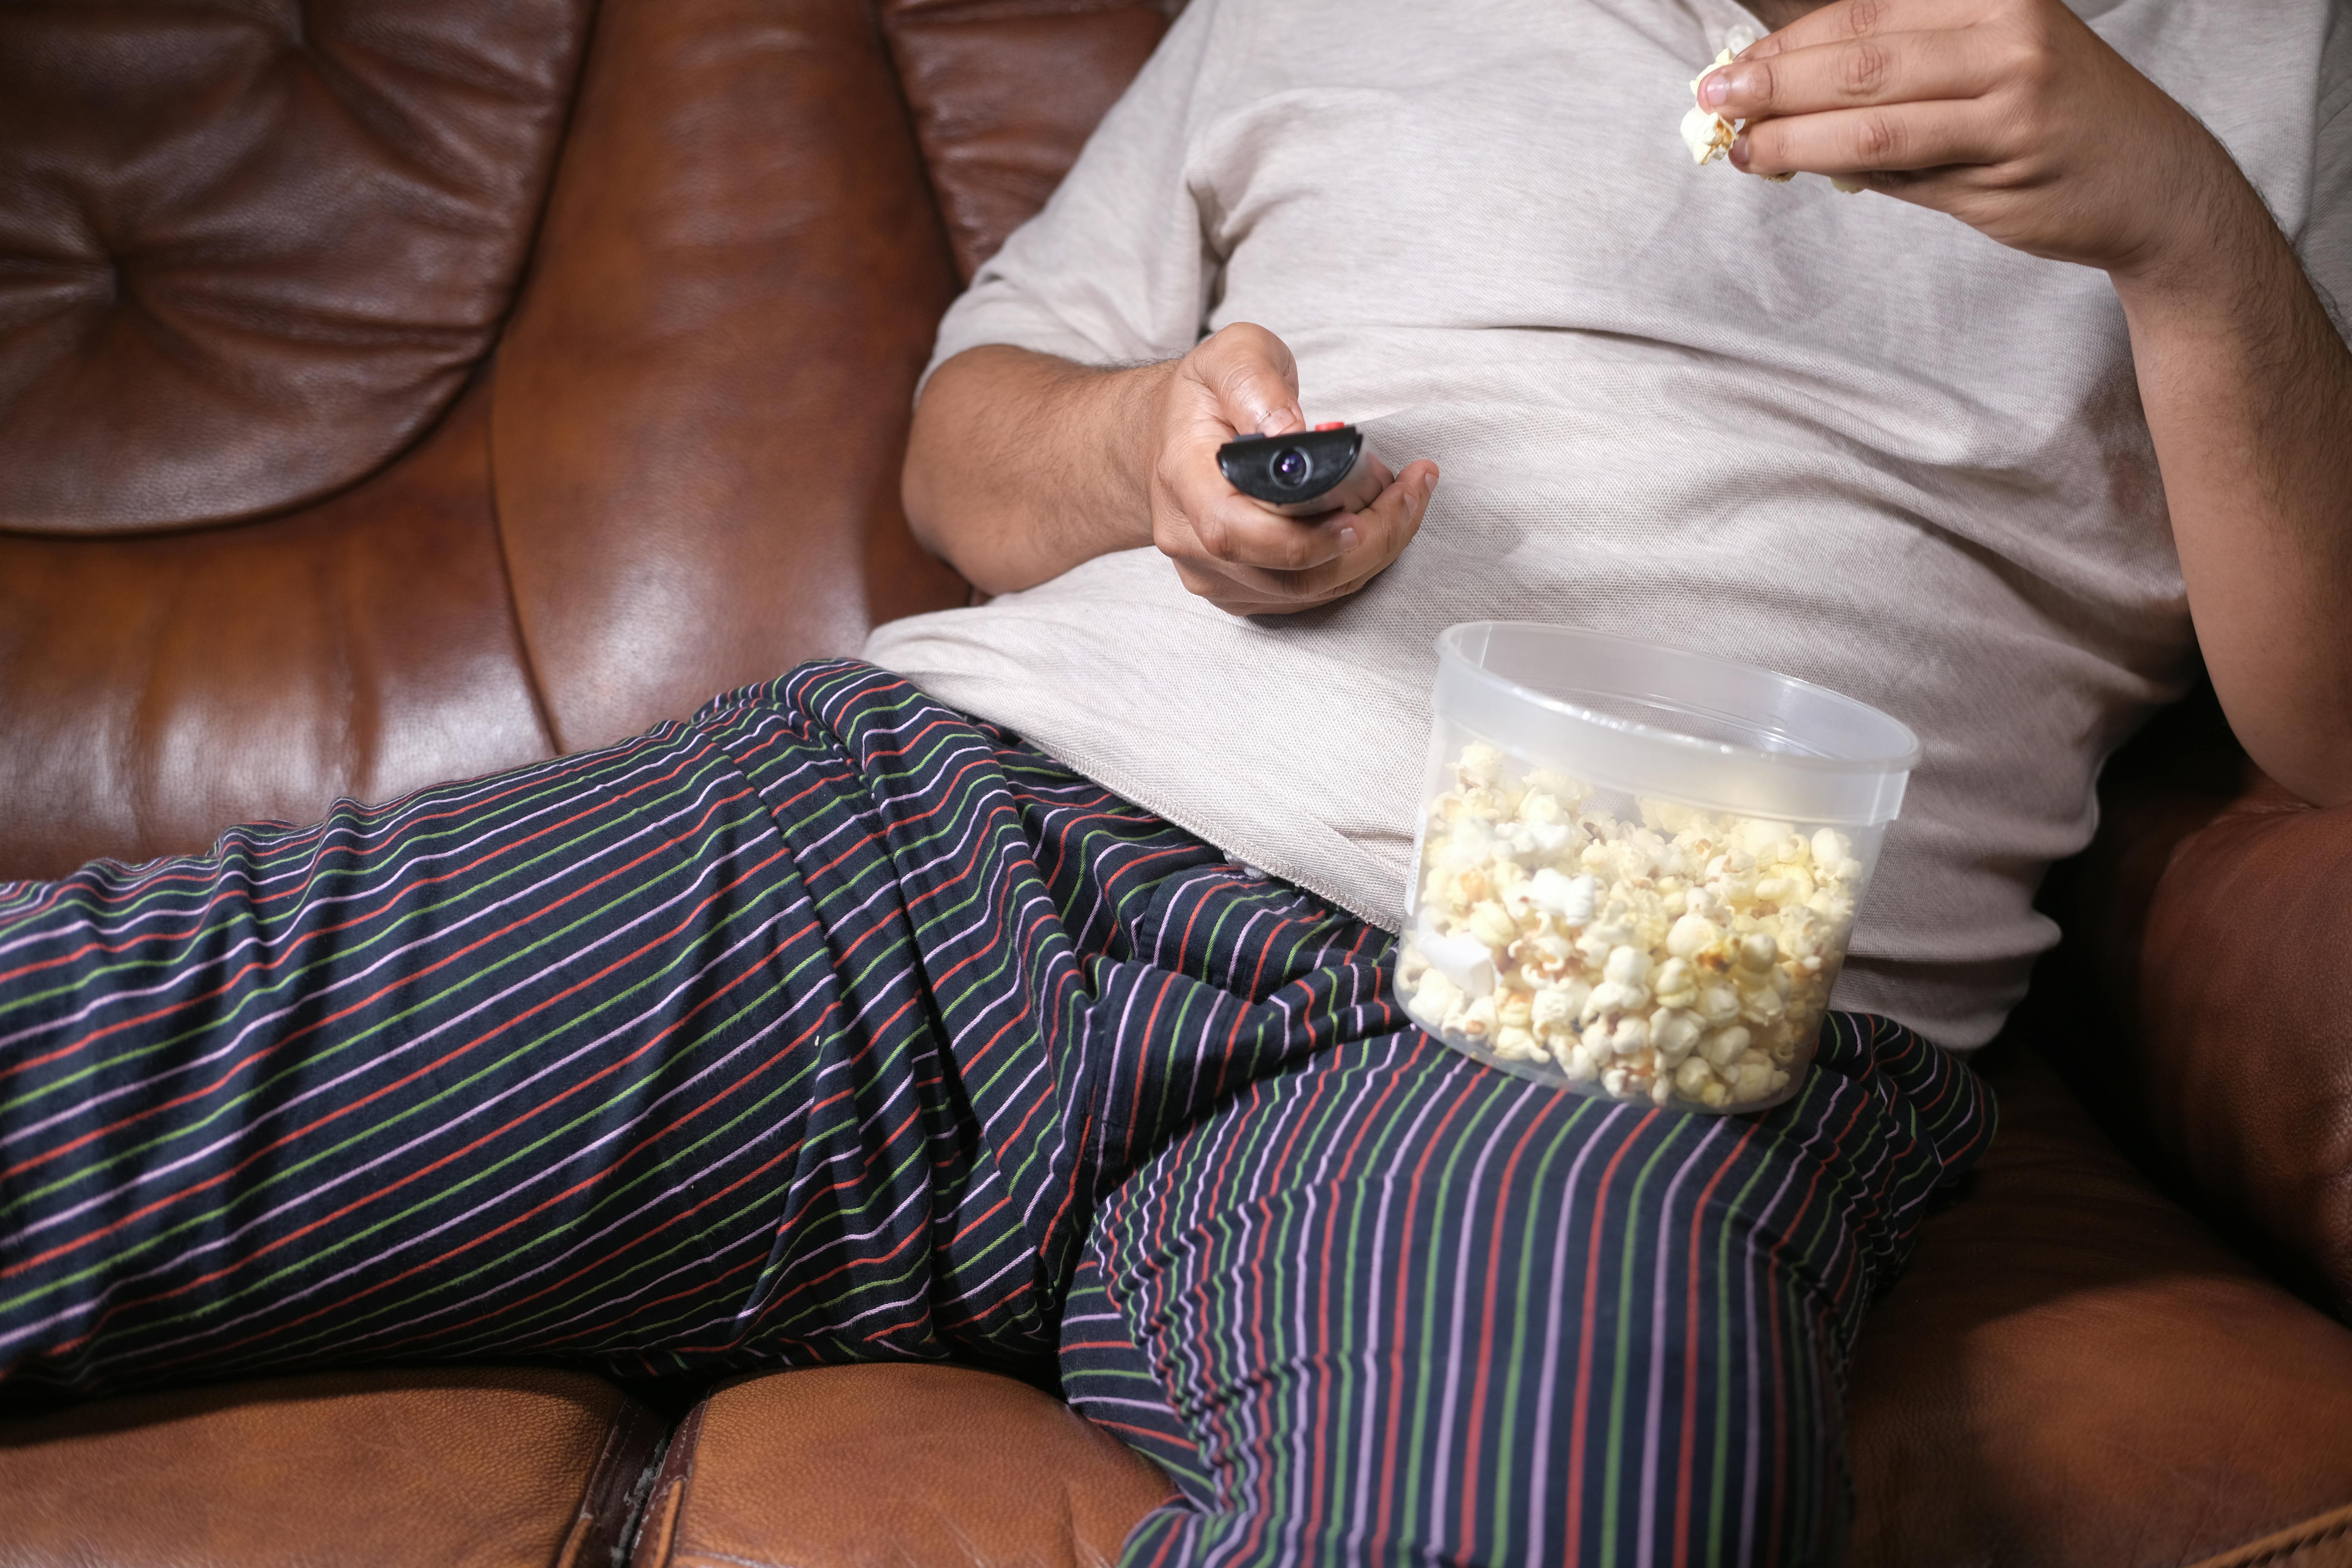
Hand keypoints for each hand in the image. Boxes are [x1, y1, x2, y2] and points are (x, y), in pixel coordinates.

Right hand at [1146, 322, 1438, 615]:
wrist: (1168, 436)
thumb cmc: (1203, 399)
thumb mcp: (1229, 356)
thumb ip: (1255, 383)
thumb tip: (1290, 432)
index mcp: (1184, 480)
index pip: (1237, 532)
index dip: (1305, 538)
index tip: (1360, 515)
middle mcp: (1190, 538)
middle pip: (1287, 573)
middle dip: (1367, 539)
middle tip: (1410, 492)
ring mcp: (1213, 573)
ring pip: (1307, 591)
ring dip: (1373, 551)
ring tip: (1406, 498)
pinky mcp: (1238, 589)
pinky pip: (1308, 595)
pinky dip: (1354, 564)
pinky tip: (1378, 523)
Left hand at [1703, 0, 2256, 282]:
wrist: (2156, 180)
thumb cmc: (2053, 119)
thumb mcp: (1986, 64)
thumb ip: (1898, 73)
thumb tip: (1788, 89)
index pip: (1865, 12)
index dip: (1789, 41)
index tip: (1734, 64)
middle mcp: (2008, 36)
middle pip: (1860, 59)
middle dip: (1774, 80)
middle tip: (1713, 99)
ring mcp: (2012, 101)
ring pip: (1872, 120)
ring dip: (1792, 135)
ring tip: (1744, 146)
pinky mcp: (2008, 166)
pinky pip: (1902, 171)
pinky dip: (1840, 169)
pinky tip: (1799, 167)